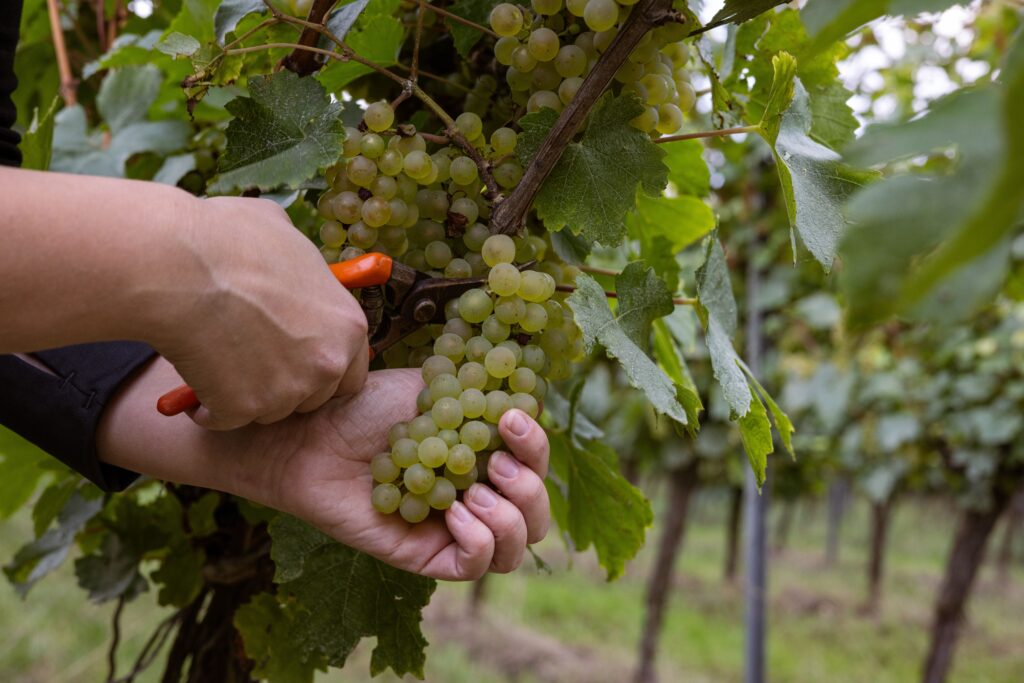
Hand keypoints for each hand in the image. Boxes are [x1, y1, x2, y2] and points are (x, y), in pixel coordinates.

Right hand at [1, 172, 366, 428]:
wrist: (180, 267)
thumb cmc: (230, 239)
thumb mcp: (284, 234)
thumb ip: (300, 262)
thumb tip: (288, 255)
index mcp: (349, 326)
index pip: (352, 372)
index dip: (321, 367)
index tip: (296, 360)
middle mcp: (327, 364)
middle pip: (314, 397)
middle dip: (287, 386)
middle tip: (253, 362)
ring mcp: (287, 391)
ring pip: (271, 410)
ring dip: (248, 396)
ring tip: (219, 363)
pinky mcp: (244, 409)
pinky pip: (225, 418)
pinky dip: (209, 407)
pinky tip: (195, 384)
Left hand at [98, 361, 551, 579]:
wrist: (311, 432)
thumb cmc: (363, 406)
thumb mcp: (433, 387)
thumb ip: (480, 392)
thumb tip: (526, 391)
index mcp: (483, 456)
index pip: (535, 464)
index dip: (537, 445)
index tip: (511, 418)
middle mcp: (476, 495)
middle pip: (536, 515)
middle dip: (531, 489)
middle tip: (498, 464)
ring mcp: (452, 529)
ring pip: (514, 550)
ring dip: (510, 520)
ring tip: (474, 493)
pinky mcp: (423, 557)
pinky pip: (472, 567)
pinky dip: (478, 543)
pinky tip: (454, 515)